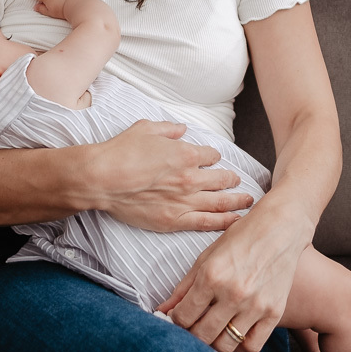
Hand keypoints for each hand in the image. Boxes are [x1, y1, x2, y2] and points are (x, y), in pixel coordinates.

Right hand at [95, 120, 254, 231]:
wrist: (102, 179)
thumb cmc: (120, 152)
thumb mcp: (146, 129)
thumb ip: (168, 129)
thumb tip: (182, 129)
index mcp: (186, 154)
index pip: (211, 156)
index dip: (213, 156)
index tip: (214, 159)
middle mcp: (190, 178)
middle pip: (222, 179)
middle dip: (232, 179)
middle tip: (238, 180)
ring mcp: (184, 201)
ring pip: (221, 202)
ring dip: (238, 201)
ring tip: (248, 200)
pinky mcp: (175, 220)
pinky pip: (207, 223)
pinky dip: (226, 222)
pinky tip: (237, 221)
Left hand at [156, 200, 312, 351]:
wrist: (279, 228)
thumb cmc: (240, 238)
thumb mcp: (206, 257)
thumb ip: (183, 287)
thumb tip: (163, 310)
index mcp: (212, 276)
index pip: (183, 317)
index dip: (174, 321)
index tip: (177, 318)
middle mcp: (233, 293)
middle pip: (202, 335)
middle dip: (191, 335)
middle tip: (191, 327)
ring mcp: (256, 305)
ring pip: (225, 345)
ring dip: (213, 343)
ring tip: (211, 332)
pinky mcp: (275, 312)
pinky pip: (252, 345)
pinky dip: (239, 346)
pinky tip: (233, 334)